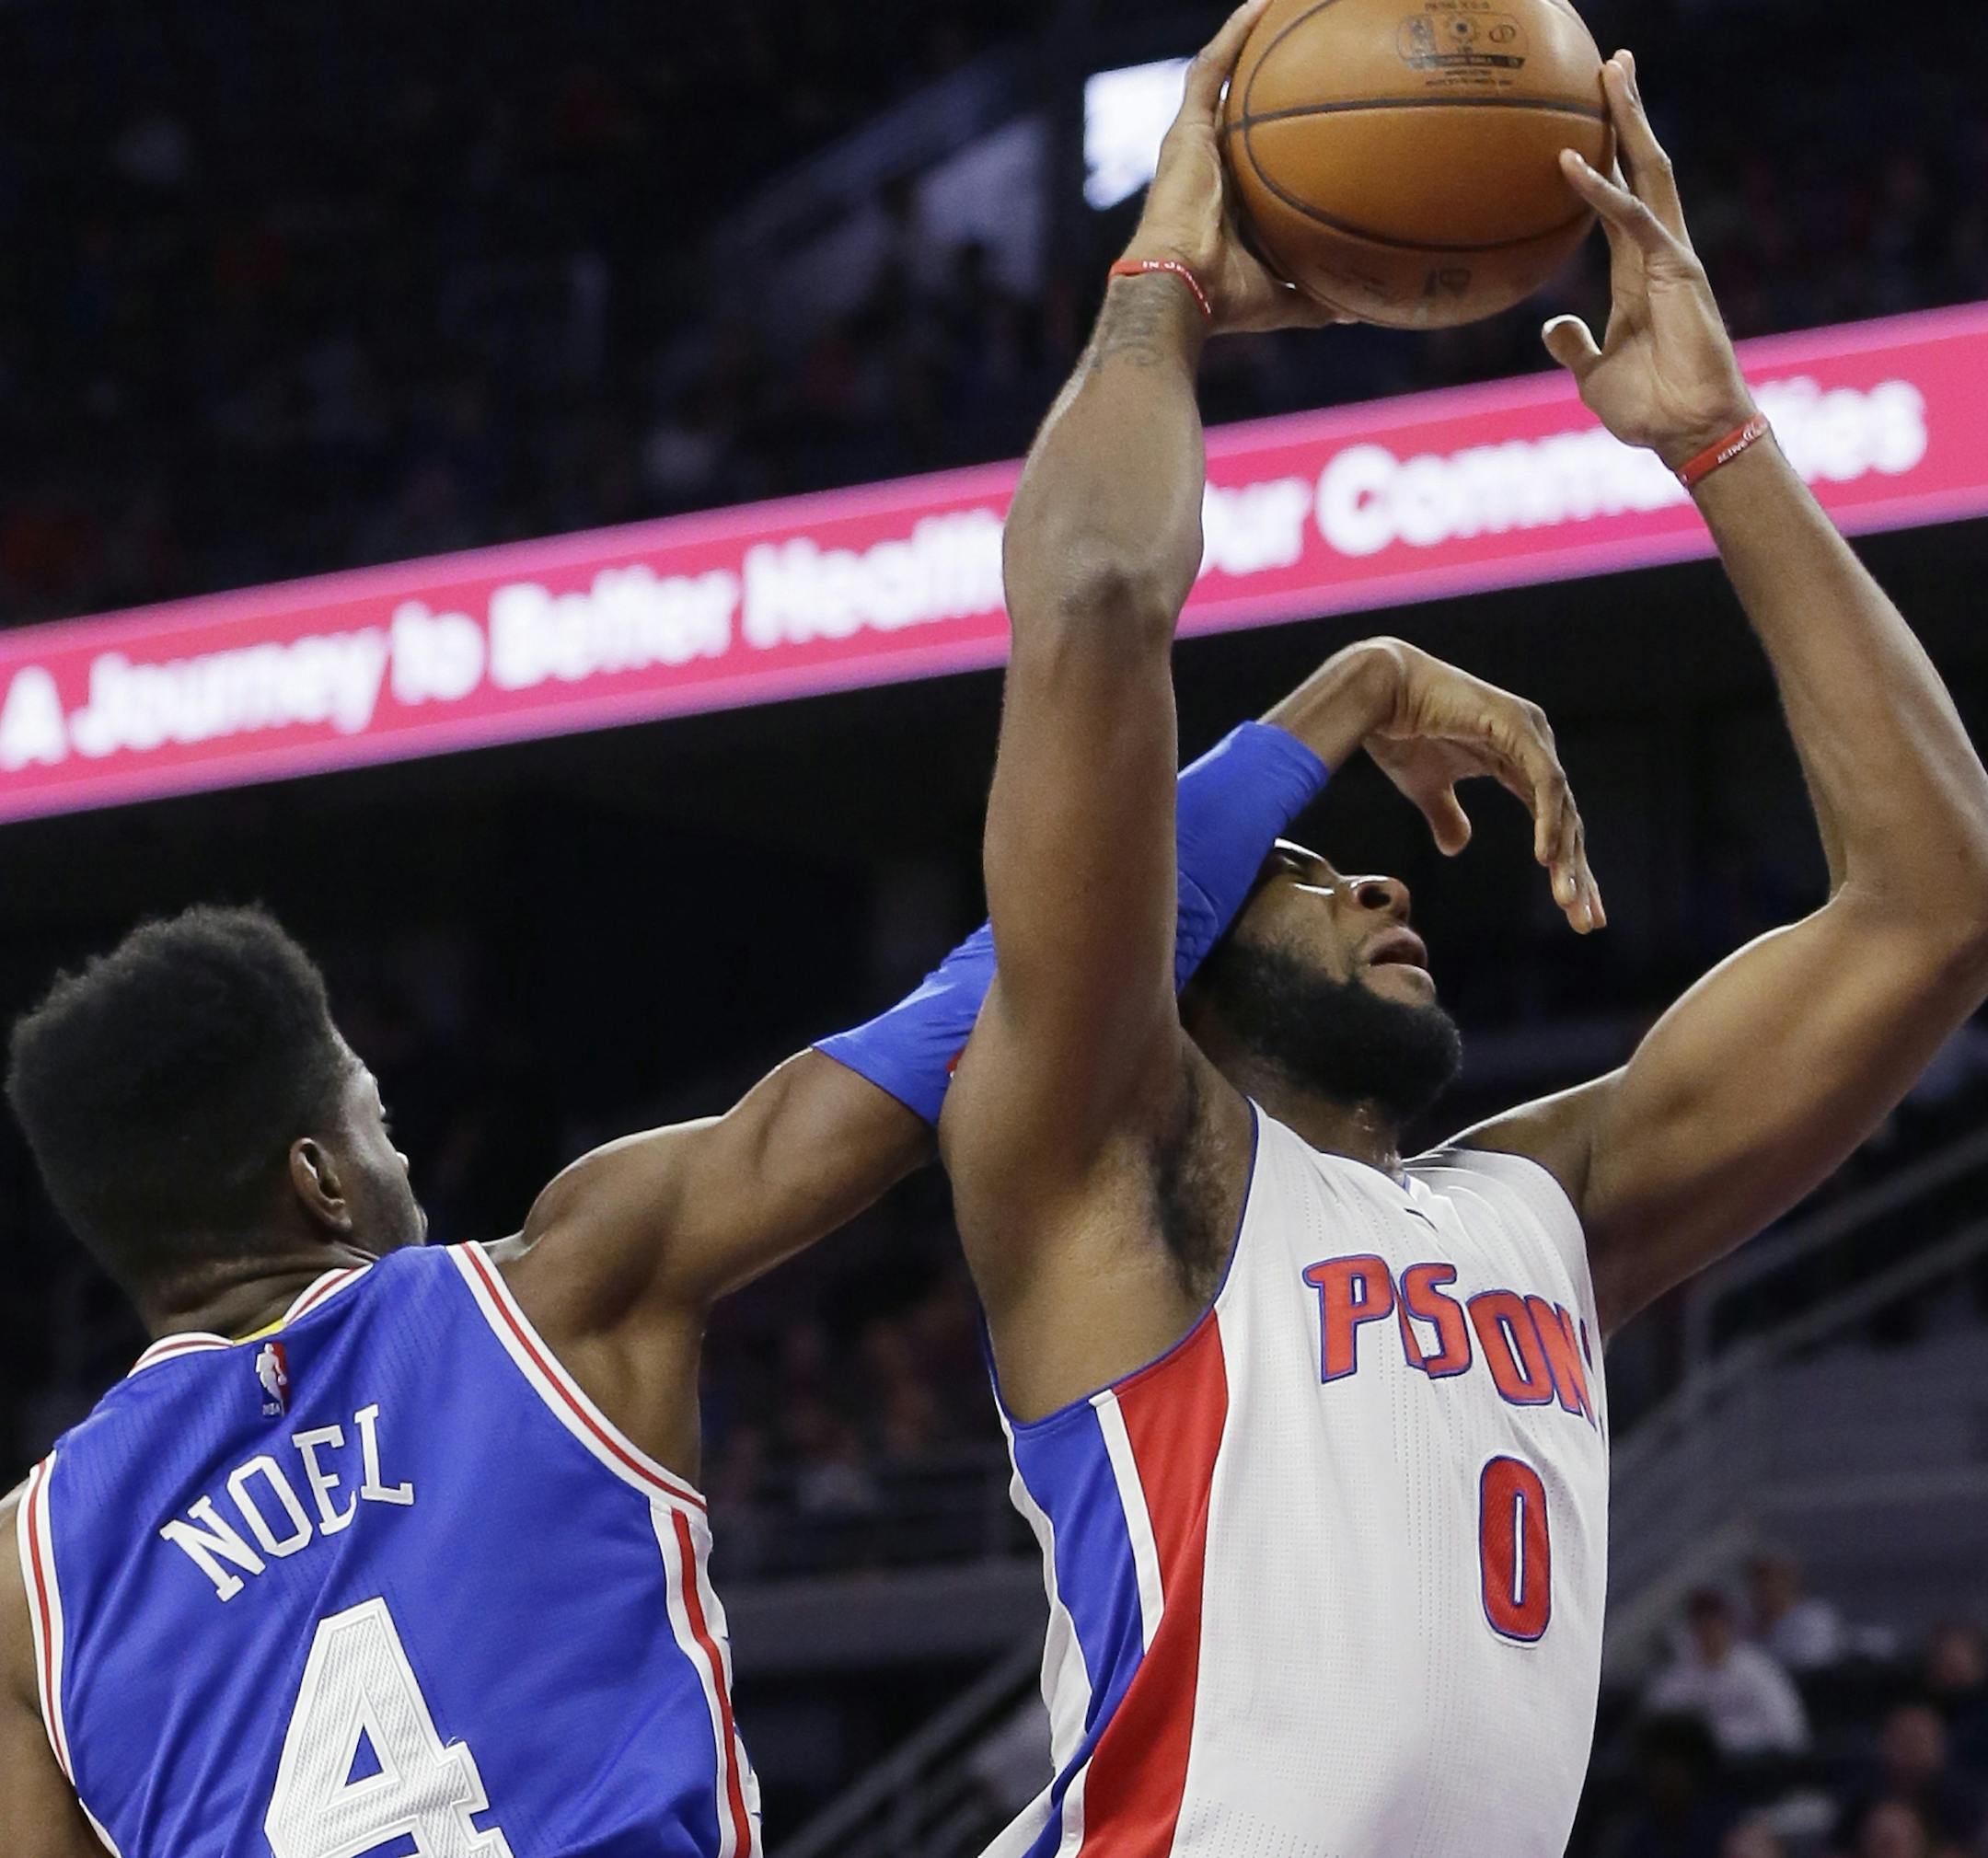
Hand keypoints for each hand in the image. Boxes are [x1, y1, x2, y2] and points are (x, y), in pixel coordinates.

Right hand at [1124, 0, 1344, 334]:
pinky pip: (1210, 69)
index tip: (1313, 126)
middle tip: (1304, 57)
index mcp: (1229, 203)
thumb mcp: (1283, 300)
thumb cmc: (1224, 301)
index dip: (1279, 140)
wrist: (1181, 289)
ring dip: (1248, 43)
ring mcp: (1195, 145)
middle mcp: (1211, 167)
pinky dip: (1234, 35)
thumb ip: (1316, 299)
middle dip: (1266, 82)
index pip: (1255, 161)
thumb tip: (1357, 310)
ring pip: (1222, 79)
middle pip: (1239, 111)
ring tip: (1280, 7)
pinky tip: (1263, 3)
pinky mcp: (1185, 130)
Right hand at [1359, 641, 1603, 933]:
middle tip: (1586, 921)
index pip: (1554, 821)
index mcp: (1517, 759)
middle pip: (1566, 819)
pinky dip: (1547, 820)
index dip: (1565, 867)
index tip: (1575, 911)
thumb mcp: (1427, 789)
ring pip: (1560, 806)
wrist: (1378, 692)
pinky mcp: (1517, 726)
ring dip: (1566, 857)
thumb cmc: (1399, 733)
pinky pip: (1542, 782)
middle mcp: (1533, 745)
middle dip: (1578, 873)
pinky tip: (1545, 858)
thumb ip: (1447, 816)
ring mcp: (1529, 732)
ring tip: (1566, 900)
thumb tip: (1458, 847)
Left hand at [1541, 53, 1756, 471]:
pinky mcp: (1676, 271)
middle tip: (1612, 61)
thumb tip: (1552, 325)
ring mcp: (1671, 256)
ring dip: (1629, 121)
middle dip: (1628, 113)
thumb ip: (1575, 345)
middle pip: (1642, 166)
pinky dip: (1602, 192)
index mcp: (1635, 271)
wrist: (1688, 434)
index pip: (1618, 198)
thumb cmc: (1648, 410)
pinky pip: (1635, 221)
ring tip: (1611, 71)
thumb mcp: (1594, 374)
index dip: (1606, 156)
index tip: (1589, 118)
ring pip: (1650, 173)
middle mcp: (1657, 252)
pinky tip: (1572, 162)